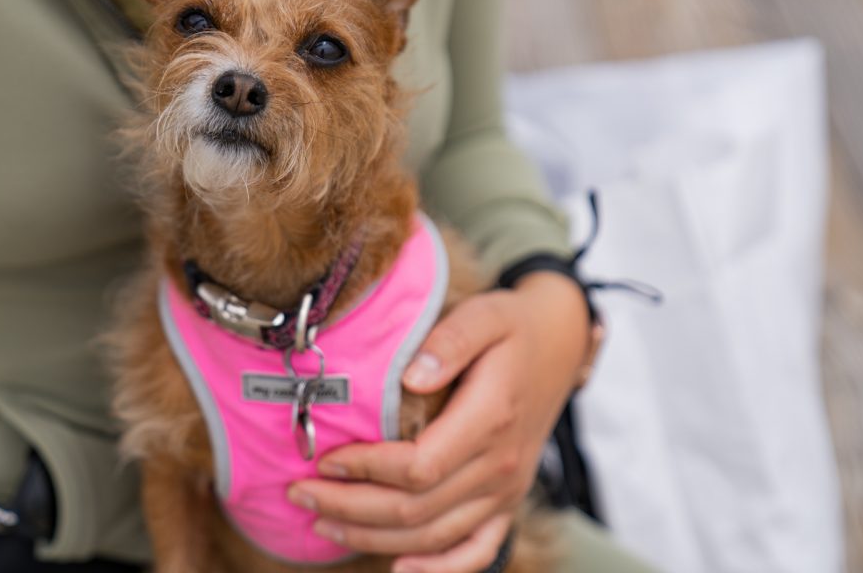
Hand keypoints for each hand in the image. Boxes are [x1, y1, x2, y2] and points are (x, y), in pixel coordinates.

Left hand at [287, 271, 590, 572]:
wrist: (561, 345)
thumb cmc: (514, 327)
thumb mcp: (486, 315)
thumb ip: (449, 342)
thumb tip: (410, 376)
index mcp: (491, 419)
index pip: (420, 465)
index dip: (367, 469)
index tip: (326, 458)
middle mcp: (500, 466)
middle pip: (417, 509)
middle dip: (351, 507)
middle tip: (301, 494)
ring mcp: (506, 491)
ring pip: (434, 536)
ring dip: (374, 537)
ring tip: (322, 523)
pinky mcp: (507, 502)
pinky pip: (477, 551)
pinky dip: (439, 568)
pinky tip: (399, 569)